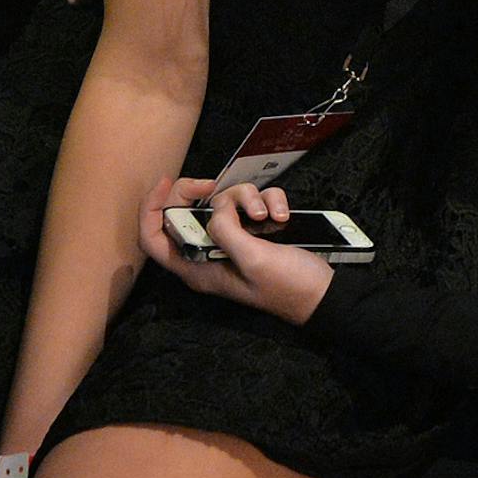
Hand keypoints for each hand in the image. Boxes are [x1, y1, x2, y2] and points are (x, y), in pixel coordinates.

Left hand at [137, 177, 333, 324]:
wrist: (325, 293)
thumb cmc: (288, 286)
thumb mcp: (254, 260)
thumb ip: (226, 231)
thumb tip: (216, 209)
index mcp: (197, 267)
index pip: (153, 238)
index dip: (152, 208)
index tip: (168, 183)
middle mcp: (210, 252)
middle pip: (185, 211)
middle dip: (199, 192)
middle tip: (214, 185)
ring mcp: (234, 241)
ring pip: (224, 202)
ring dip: (246, 197)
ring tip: (266, 214)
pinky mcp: (257, 232)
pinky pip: (253, 204)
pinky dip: (269, 200)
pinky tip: (282, 215)